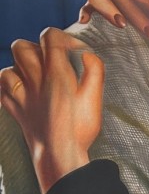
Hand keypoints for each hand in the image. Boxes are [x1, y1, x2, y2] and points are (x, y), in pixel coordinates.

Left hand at [0, 28, 104, 192]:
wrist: (58, 157)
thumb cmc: (79, 130)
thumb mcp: (95, 100)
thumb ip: (95, 71)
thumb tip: (87, 54)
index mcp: (55, 72)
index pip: (50, 36)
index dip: (64, 38)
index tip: (75, 52)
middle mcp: (34, 78)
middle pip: (22, 46)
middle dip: (36, 49)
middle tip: (51, 63)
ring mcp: (21, 94)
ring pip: (9, 66)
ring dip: (20, 68)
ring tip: (35, 77)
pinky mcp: (14, 109)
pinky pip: (2, 89)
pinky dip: (8, 86)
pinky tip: (19, 91)